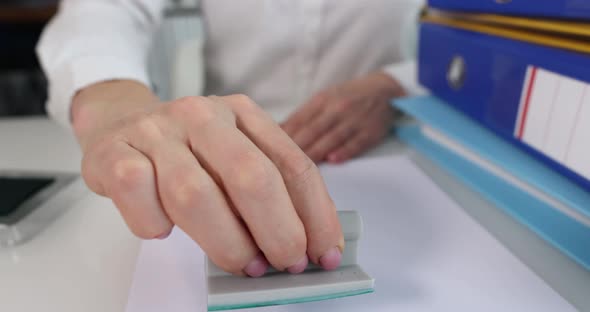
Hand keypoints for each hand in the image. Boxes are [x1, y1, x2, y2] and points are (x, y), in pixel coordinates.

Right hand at [73, 81, 343, 276]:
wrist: (119, 123)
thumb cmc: (187, 151)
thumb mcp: (233, 156)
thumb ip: (268, 189)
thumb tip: (305, 244)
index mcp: (242, 113)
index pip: (292, 164)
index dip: (315, 214)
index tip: (325, 253)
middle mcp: (202, 115)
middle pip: (251, 176)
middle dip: (278, 231)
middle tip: (286, 264)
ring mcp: (155, 131)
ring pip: (195, 194)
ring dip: (227, 242)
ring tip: (243, 263)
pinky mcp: (113, 152)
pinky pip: (139, 196)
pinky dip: (154, 225)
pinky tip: (164, 230)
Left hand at [282, 72, 404, 162]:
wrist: (384, 91)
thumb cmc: (347, 97)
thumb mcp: (323, 99)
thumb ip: (301, 117)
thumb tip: (272, 131)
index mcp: (321, 100)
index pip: (298, 120)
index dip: (282, 136)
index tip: (268, 150)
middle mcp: (336, 109)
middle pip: (312, 131)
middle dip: (294, 148)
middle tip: (279, 165)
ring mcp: (354, 120)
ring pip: (331, 138)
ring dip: (315, 153)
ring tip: (299, 169)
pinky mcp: (370, 132)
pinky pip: (356, 143)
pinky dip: (344, 151)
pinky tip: (333, 160)